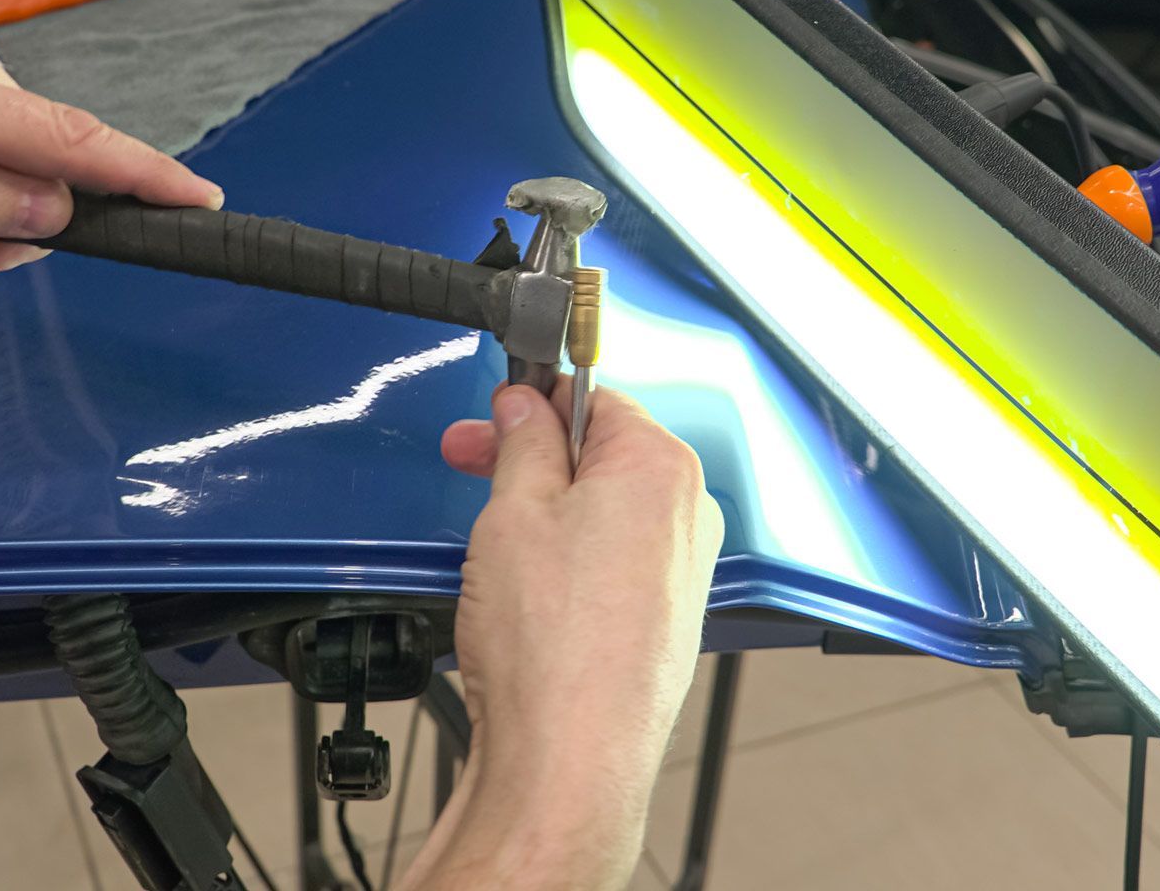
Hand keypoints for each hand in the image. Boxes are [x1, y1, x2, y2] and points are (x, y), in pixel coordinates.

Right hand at [402, 383, 723, 889]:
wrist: (569, 758)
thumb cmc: (553, 647)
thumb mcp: (514, 511)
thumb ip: (525, 441)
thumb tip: (527, 407)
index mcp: (662, 468)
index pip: (596, 399)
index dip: (532, 404)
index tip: (491, 420)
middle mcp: (688, 516)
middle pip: (602, 456)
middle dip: (532, 458)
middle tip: (471, 467)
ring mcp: (681, 574)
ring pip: (605, 513)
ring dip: (548, 514)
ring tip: (494, 548)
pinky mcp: (664, 623)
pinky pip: (612, 566)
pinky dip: (569, 565)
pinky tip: (527, 596)